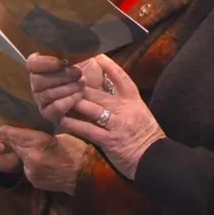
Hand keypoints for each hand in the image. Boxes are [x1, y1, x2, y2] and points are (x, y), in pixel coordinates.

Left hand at [0, 126, 87, 193]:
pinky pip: (28, 168)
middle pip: (15, 146)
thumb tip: (28, 130)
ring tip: (30, 146)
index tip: (2, 127)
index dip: (8, 131)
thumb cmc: (78, 151)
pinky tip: (39, 159)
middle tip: (10, 133)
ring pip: (21, 157)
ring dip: (22, 151)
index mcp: (39, 144)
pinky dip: (30, 162)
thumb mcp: (61, 135)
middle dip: (13, 140)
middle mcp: (31, 159)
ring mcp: (31, 172)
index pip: (15, 135)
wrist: (87, 176)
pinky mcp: (34, 181)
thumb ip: (41, 134)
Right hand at [28, 53, 103, 123]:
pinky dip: (68, 101)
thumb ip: (74, 48)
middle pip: (38, 80)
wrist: (103, 91)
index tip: (59, 61)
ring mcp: (43, 100)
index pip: (32, 63)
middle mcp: (38, 82)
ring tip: (82, 83)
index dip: (43, 63)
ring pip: (46, 94)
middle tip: (78, 73)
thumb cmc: (92, 71)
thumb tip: (71, 41)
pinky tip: (79, 95)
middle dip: (61, 76)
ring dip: (67, 88)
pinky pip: (53, 109)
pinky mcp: (50, 114)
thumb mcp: (85, 55)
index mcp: (42, 65)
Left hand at [55, 55, 163, 179]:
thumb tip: (108, 91)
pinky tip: (61, 119)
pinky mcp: (109, 140)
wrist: (154, 159)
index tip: (97, 55)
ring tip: (58, 95)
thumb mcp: (139, 113)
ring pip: (92, 109)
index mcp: (134, 101)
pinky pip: (88, 129)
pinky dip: (73, 124)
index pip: (122, 78)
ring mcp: (117, 125)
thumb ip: (124, 103)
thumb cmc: (145, 137)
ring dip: (74, 102)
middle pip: (101, 93)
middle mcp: (126, 110)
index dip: (109, 66)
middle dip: (82, 85)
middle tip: (66, 75)